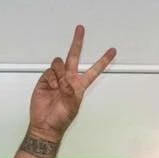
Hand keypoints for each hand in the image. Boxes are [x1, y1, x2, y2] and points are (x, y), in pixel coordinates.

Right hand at [28, 25, 114, 141]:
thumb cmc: (60, 119)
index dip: (103, 61)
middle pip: (74, 56)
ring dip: (59, 72)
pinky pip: (49, 72)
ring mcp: (56, 79)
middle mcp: (68, 79)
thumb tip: (65, 81)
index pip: (93, 70)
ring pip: (59, 63)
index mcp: (79, 85)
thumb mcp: (72, 107)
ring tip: (58, 86)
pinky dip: (50, 78)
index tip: (112, 51)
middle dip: (77, 42)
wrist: (45, 126)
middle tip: (80, 29)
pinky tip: (52, 87)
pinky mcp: (45, 81)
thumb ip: (70, 92)